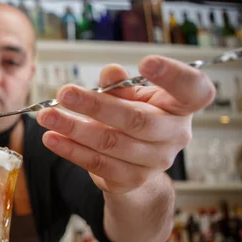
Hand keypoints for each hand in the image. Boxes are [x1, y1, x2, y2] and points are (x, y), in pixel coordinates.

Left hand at [36, 56, 214, 193]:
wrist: (134, 165)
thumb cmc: (135, 117)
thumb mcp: (132, 96)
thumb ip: (121, 85)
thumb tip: (110, 74)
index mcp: (182, 107)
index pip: (194, 90)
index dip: (174, 76)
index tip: (145, 62)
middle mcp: (176, 135)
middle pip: (137, 120)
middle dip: (96, 106)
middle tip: (64, 93)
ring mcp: (155, 161)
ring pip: (110, 143)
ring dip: (74, 128)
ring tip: (47, 116)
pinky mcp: (131, 180)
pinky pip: (97, 163)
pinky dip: (71, 150)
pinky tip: (51, 138)